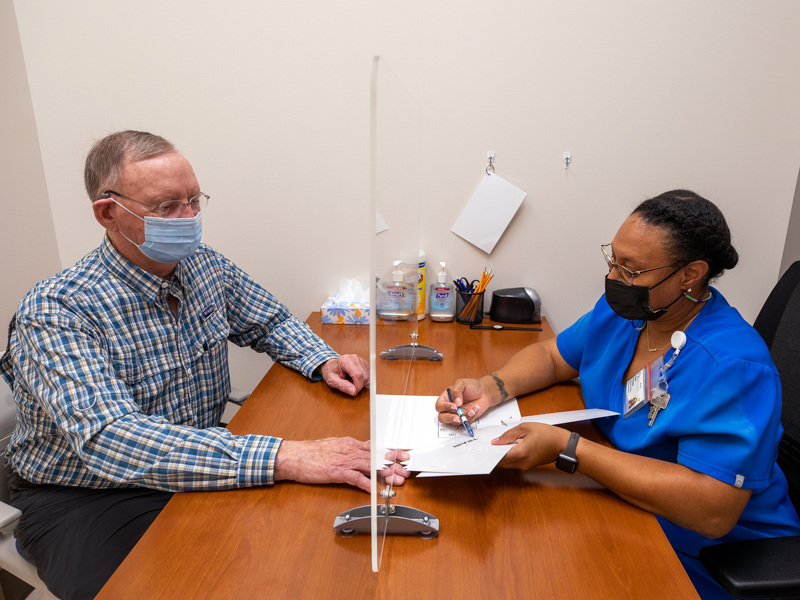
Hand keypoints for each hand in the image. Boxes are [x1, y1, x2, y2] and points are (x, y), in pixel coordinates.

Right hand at [274, 437, 408, 492]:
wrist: (294, 456)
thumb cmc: (310, 453)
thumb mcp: (333, 445)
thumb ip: (348, 449)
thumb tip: (360, 452)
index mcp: (349, 443)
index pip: (375, 446)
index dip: (391, 451)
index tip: (403, 455)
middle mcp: (349, 450)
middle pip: (376, 456)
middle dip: (393, 464)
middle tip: (406, 470)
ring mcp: (344, 461)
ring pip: (370, 466)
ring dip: (385, 475)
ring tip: (396, 481)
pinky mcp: (337, 472)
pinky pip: (356, 478)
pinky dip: (367, 485)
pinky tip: (375, 490)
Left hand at [320, 355, 368, 395]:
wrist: (331, 365)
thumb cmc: (330, 371)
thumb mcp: (331, 380)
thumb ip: (342, 386)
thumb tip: (354, 391)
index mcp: (345, 361)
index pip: (358, 374)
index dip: (358, 386)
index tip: (354, 391)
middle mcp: (354, 358)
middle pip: (364, 376)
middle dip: (359, 385)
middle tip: (350, 385)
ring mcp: (360, 360)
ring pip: (368, 376)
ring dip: (361, 382)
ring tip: (351, 380)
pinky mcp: (364, 363)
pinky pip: (368, 374)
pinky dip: (363, 379)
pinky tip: (355, 378)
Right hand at [435, 378, 492, 425]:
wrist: (484, 392)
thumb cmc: (472, 386)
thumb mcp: (462, 383)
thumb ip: (456, 391)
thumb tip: (456, 402)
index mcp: (446, 398)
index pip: (439, 406)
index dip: (445, 407)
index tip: (454, 406)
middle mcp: (450, 408)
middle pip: (442, 417)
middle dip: (449, 418)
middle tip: (457, 417)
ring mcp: (458, 414)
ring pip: (454, 422)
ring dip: (463, 418)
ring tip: (471, 410)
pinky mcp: (466, 418)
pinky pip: (466, 422)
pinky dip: (471, 417)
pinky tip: (475, 409)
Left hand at [491, 423, 568, 469]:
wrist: (563, 445)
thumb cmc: (547, 434)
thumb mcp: (526, 428)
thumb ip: (509, 435)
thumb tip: (496, 441)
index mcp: (520, 453)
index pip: (498, 457)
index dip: (489, 452)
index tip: (483, 447)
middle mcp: (521, 463)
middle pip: (501, 462)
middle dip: (493, 454)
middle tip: (488, 444)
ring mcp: (525, 466)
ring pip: (506, 464)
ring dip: (501, 456)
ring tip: (497, 444)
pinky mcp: (527, 466)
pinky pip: (513, 463)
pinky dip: (508, 456)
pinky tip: (507, 447)